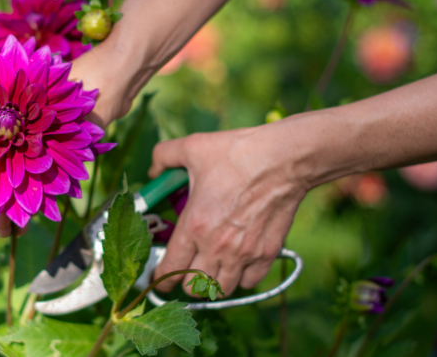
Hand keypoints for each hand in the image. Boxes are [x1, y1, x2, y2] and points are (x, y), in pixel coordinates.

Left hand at [148, 124, 309, 295]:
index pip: (170, 269)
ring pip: (221, 290)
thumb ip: (163, 157)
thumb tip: (153, 172)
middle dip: (186, 279)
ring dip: (213, 281)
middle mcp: (217, 246)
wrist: (283, 159)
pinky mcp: (267, 253)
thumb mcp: (192, 147)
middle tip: (187, 265)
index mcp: (195, 225)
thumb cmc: (238, 153)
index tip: (157, 278)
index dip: (159, 277)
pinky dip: (241, 277)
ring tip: (211, 266)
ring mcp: (244, 253)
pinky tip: (238, 262)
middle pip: (193, 287)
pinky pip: (249, 282)